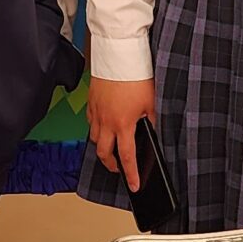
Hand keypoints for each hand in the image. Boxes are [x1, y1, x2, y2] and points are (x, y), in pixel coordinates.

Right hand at [87, 75, 158, 191]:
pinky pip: (90, 120)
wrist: (118, 56)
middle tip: (118, 167)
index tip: (134, 185)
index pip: (127, 157)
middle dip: (111, 164)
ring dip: (102, 145)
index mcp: (123, 124)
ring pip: (93, 137)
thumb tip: (152, 129)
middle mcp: (106, 121)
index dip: (131, 174)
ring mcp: (96, 111)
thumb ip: (151, 119)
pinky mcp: (91, 100)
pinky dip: (95, 127)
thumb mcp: (151, 102)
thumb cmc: (135, 76)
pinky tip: (102, 124)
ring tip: (111, 145)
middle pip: (103, 153)